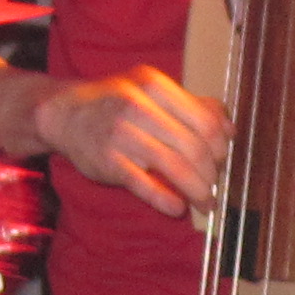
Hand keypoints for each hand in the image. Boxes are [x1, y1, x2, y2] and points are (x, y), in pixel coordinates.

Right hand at [33, 67, 229, 220]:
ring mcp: (121, 133)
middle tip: (214, 186)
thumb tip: (230, 128)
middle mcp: (138, 105)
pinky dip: (164, 199)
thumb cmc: (116, 104)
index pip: (204, 120)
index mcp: (155, 86)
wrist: (65, 114)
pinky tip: (178, 208)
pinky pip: (143, 183)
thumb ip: (192, 106)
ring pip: (173, 165)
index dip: (221, 146)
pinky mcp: (108, 161)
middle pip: (193, 146)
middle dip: (210, 172)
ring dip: (196, 189)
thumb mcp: (152, 92)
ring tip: (205, 202)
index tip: (223, 160)